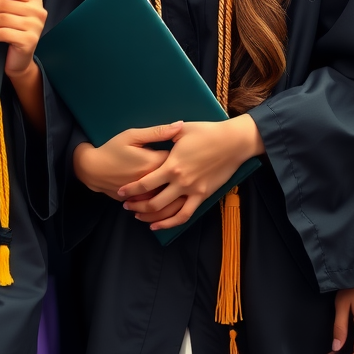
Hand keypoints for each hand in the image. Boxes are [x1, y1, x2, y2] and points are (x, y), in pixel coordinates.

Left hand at [0, 0, 46, 77]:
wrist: (19, 62)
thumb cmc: (12, 35)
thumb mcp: (10, 15)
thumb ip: (3, 2)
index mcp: (34, 0)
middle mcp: (38, 11)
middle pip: (3, 3)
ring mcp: (35, 26)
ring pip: (1, 18)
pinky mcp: (30, 40)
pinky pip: (2, 33)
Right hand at [72, 122, 180, 197]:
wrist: (93, 170)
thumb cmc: (112, 149)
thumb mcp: (132, 136)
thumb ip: (157, 132)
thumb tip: (180, 125)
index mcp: (153, 162)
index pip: (181, 160)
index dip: (186, 155)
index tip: (188, 150)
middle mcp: (154, 181)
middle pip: (180, 181)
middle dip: (186, 173)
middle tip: (189, 164)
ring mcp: (148, 195)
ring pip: (173, 197)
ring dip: (181, 190)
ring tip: (184, 180)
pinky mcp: (143, 203)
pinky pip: (161, 206)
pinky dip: (169, 201)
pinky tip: (173, 194)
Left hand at [117, 114, 264, 230]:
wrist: (232, 142)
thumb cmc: (206, 132)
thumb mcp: (181, 130)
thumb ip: (163, 134)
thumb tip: (151, 135)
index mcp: (172, 165)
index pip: (146, 182)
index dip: (131, 189)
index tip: (121, 192)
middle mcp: (181, 182)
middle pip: (154, 201)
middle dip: (138, 205)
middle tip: (126, 206)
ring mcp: (193, 191)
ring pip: (169, 212)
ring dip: (152, 217)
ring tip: (140, 217)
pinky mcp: (204, 196)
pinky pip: (186, 214)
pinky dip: (172, 222)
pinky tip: (161, 224)